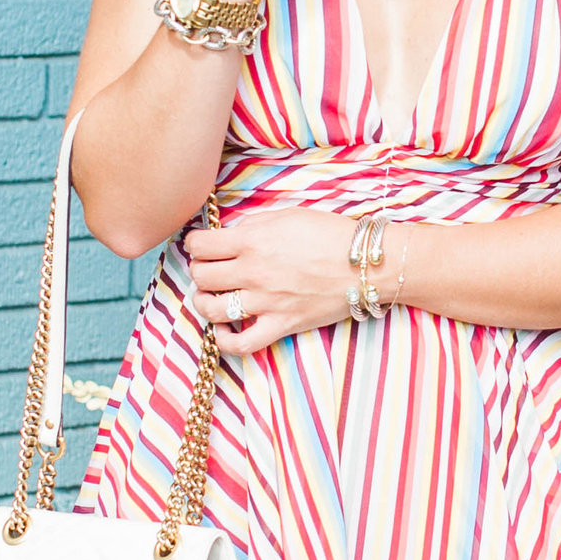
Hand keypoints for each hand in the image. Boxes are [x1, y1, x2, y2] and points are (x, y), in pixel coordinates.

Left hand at [184, 206, 363, 355]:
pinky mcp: (281, 325)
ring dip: (203, 301)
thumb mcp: (287, 215)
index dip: (194, 243)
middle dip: (199, 269)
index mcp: (252, 241)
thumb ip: (253, 225)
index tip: (200, 244)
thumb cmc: (330, 235)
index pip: (200, 245)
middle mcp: (253, 272)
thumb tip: (228, 235)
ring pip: (211, 309)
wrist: (366, 264)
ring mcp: (266, 303)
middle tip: (209, 266)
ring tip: (211, 295)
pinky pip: (240, 343)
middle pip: (201, 275)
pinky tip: (223, 327)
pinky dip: (224, 339)